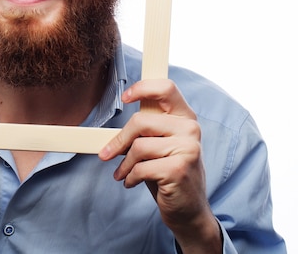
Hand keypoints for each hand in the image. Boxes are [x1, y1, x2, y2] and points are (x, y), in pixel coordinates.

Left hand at [99, 79, 220, 252]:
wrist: (189, 210)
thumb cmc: (169, 173)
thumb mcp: (160, 145)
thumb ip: (148, 129)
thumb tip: (114, 126)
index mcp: (186, 117)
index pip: (166, 88)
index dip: (142, 88)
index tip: (124, 97)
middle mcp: (190, 129)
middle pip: (141, 120)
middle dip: (119, 139)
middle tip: (107, 153)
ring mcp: (187, 149)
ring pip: (138, 146)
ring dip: (124, 164)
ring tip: (122, 172)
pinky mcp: (178, 169)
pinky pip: (140, 168)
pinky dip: (130, 177)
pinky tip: (131, 182)